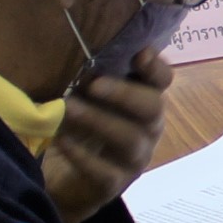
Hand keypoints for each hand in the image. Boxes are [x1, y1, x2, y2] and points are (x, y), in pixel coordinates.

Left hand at [44, 49, 169, 222]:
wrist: (60, 179)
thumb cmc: (75, 126)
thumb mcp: (81, 95)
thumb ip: (86, 72)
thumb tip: (70, 37)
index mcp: (141, 101)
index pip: (162, 80)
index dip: (156, 67)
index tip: (139, 53)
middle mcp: (146, 129)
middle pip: (153, 108)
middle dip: (125, 94)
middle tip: (94, 84)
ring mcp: (133, 159)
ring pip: (131, 140)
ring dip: (99, 121)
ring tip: (68, 108)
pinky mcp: (113, 185)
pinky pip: (105, 172)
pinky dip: (83, 156)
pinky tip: (61, 141)